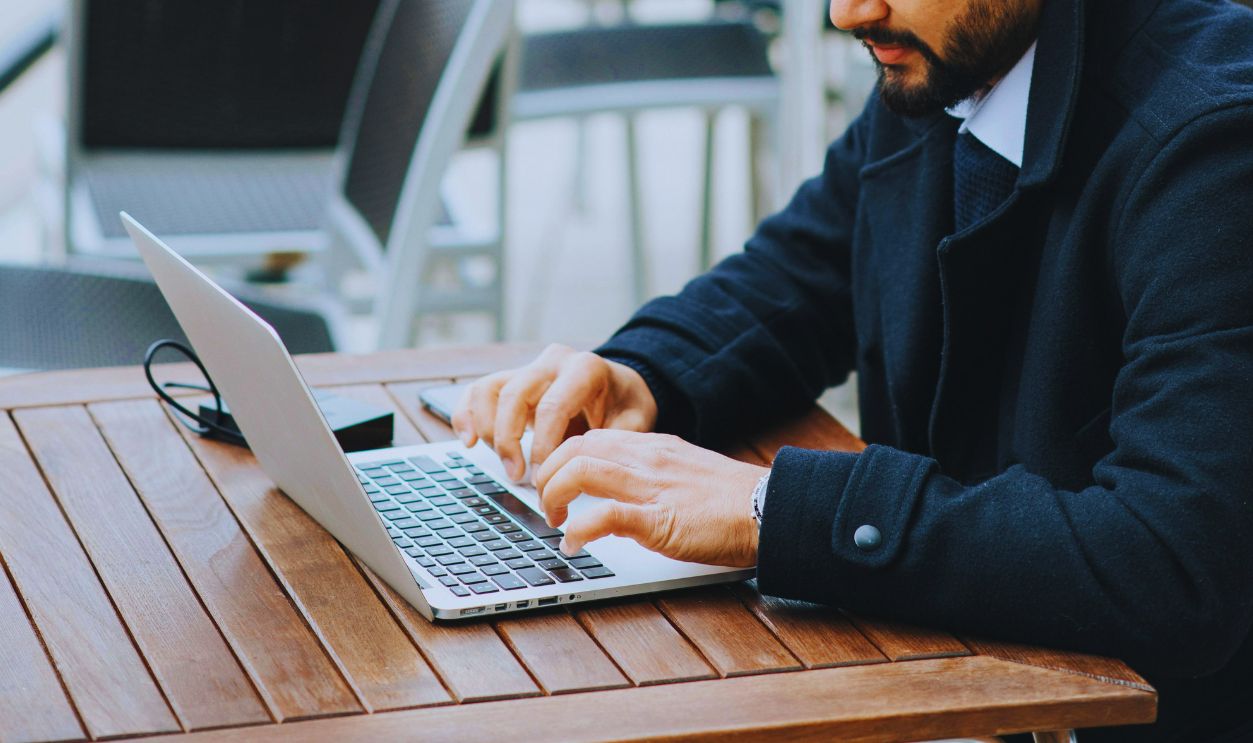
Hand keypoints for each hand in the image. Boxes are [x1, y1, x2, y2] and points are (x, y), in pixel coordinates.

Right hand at [451, 344, 658, 481]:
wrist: (619, 386)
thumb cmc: (626, 405)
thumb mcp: (637, 420)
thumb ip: (620, 438)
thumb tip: (592, 463)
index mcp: (585, 369)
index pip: (553, 406)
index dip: (542, 445)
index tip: (542, 476)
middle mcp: (553, 362)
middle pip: (514, 394)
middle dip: (509, 440)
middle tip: (516, 476)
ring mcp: (529, 367)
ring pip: (489, 389)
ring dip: (487, 431)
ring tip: (504, 463)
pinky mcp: (512, 378)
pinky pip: (478, 390)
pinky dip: (466, 415)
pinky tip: (469, 442)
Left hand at [534, 429, 765, 566]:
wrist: (770, 509)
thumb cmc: (734, 500)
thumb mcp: (684, 474)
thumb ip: (651, 476)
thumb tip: (619, 494)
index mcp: (652, 447)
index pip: (590, 437)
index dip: (561, 458)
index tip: (555, 482)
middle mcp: (646, 459)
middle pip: (575, 448)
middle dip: (548, 475)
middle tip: (548, 504)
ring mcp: (651, 487)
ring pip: (580, 470)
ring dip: (554, 496)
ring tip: (555, 521)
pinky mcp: (659, 520)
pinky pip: (605, 515)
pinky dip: (579, 529)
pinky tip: (573, 543)